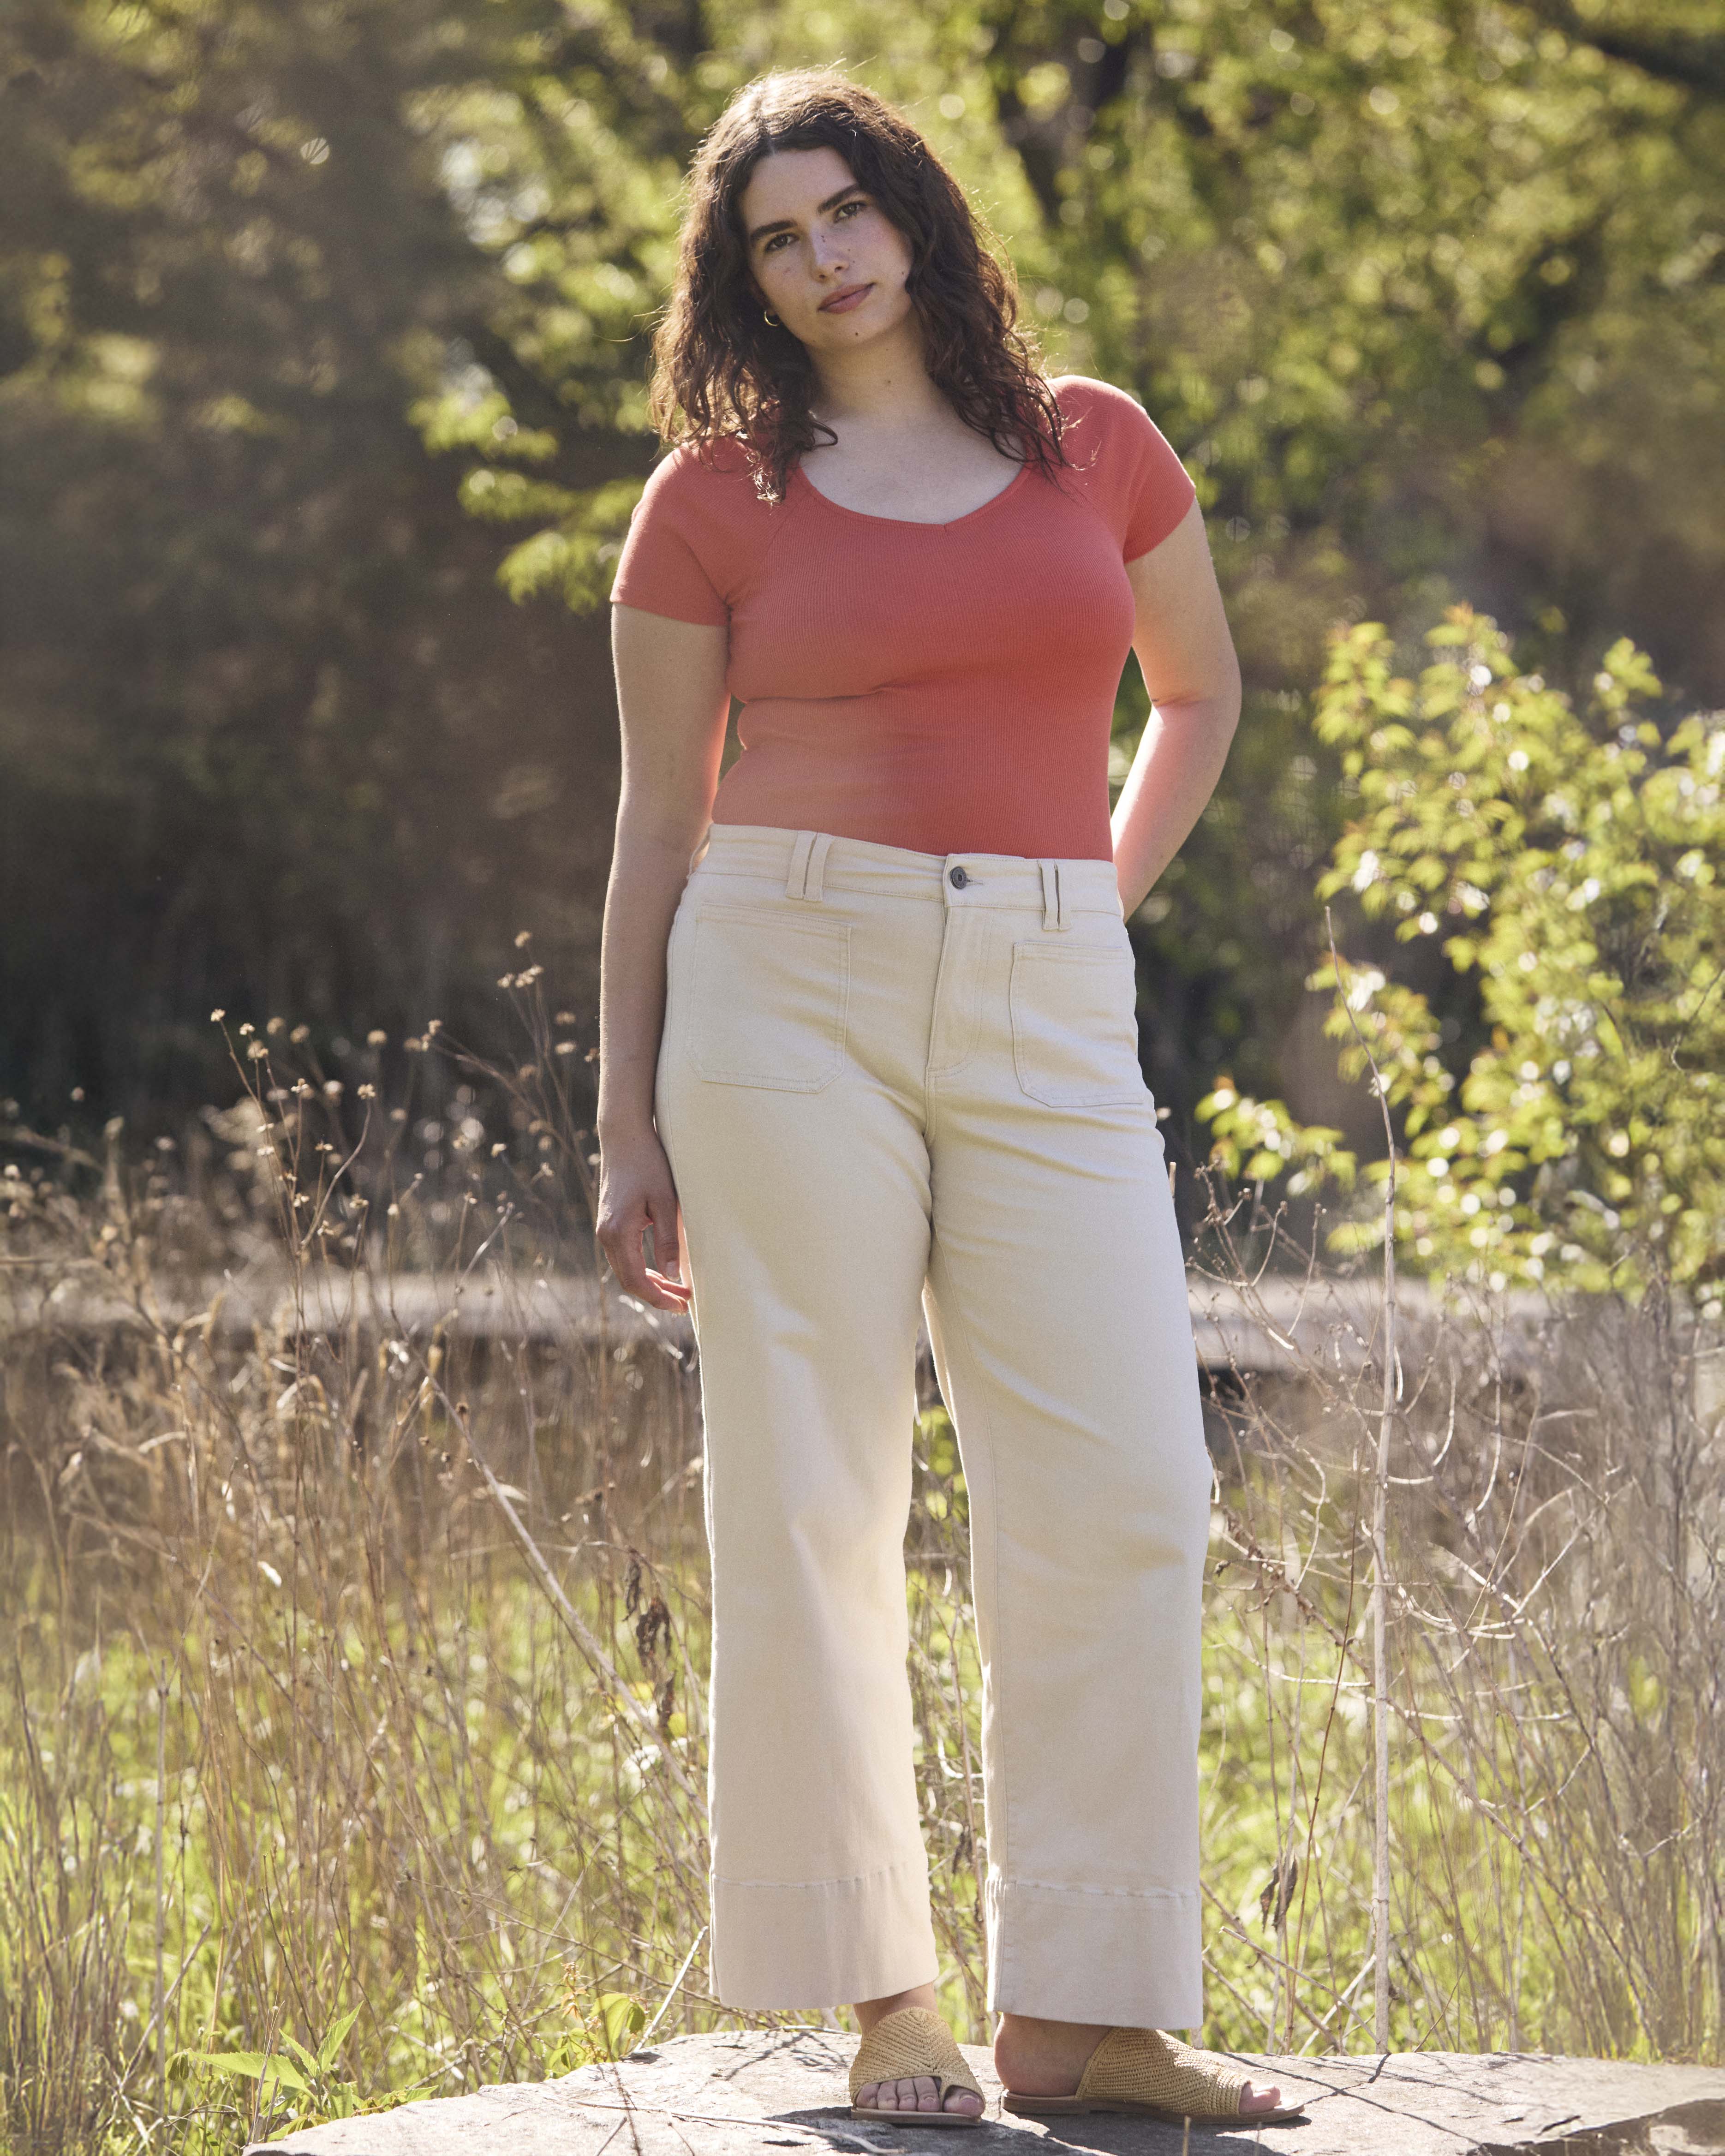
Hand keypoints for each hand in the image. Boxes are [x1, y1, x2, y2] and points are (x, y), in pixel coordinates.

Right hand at [595, 1127, 691, 1311]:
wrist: (624, 1137)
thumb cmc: (648, 1164)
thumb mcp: (666, 1202)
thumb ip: (669, 1241)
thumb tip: (674, 1276)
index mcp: (618, 1233)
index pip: (636, 1280)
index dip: (659, 1298)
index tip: (683, 1306)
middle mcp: (606, 1235)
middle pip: (628, 1280)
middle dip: (657, 1295)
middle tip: (685, 1303)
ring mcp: (605, 1229)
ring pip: (625, 1269)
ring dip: (650, 1283)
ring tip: (677, 1291)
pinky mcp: (609, 1223)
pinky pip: (624, 1256)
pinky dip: (642, 1268)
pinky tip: (662, 1270)